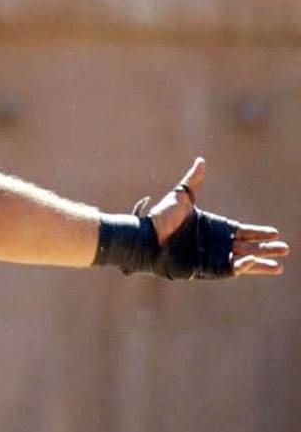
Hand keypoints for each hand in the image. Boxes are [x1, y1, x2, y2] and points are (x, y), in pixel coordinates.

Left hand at [144, 157, 287, 276]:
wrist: (146, 238)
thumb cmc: (161, 218)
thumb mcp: (181, 196)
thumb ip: (193, 181)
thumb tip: (201, 161)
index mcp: (214, 227)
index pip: (242, 231)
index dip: (258, 232)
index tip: (275, 232)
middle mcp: (216, 243)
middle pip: (248, 247)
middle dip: (266, 248)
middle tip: (285, 248)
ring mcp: (212, 257)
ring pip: (243, 261)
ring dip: (260, 263)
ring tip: (278, 267)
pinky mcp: (206, 268)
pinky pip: (229, 270)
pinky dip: (243, 267)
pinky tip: (254, 262)